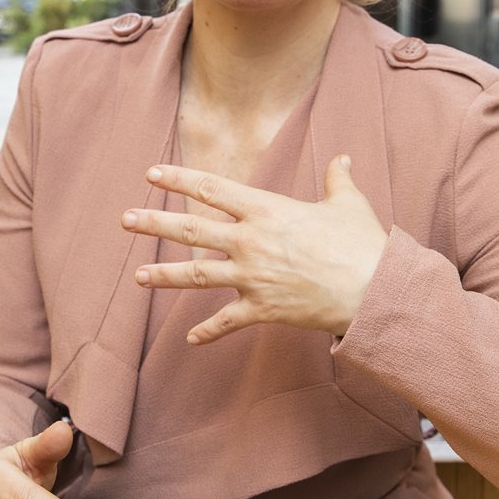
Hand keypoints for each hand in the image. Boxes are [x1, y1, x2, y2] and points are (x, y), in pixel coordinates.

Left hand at [122, 156, 388, 344]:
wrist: (372, 289)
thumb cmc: (362, 244)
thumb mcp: (349, 203)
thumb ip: (337, 180)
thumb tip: (343, 159)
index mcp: (266, 210)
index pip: (212, 189)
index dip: (179, 179)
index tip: (152, 173)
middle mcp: (250, 242)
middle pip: (190, 230)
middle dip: (154, 223)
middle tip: (125, 220)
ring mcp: (251, 277)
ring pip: (195, 276)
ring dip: (163, 276)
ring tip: (138, 277)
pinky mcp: (261, 309)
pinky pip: (226, 322)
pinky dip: (208, 332)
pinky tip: (191, 339)